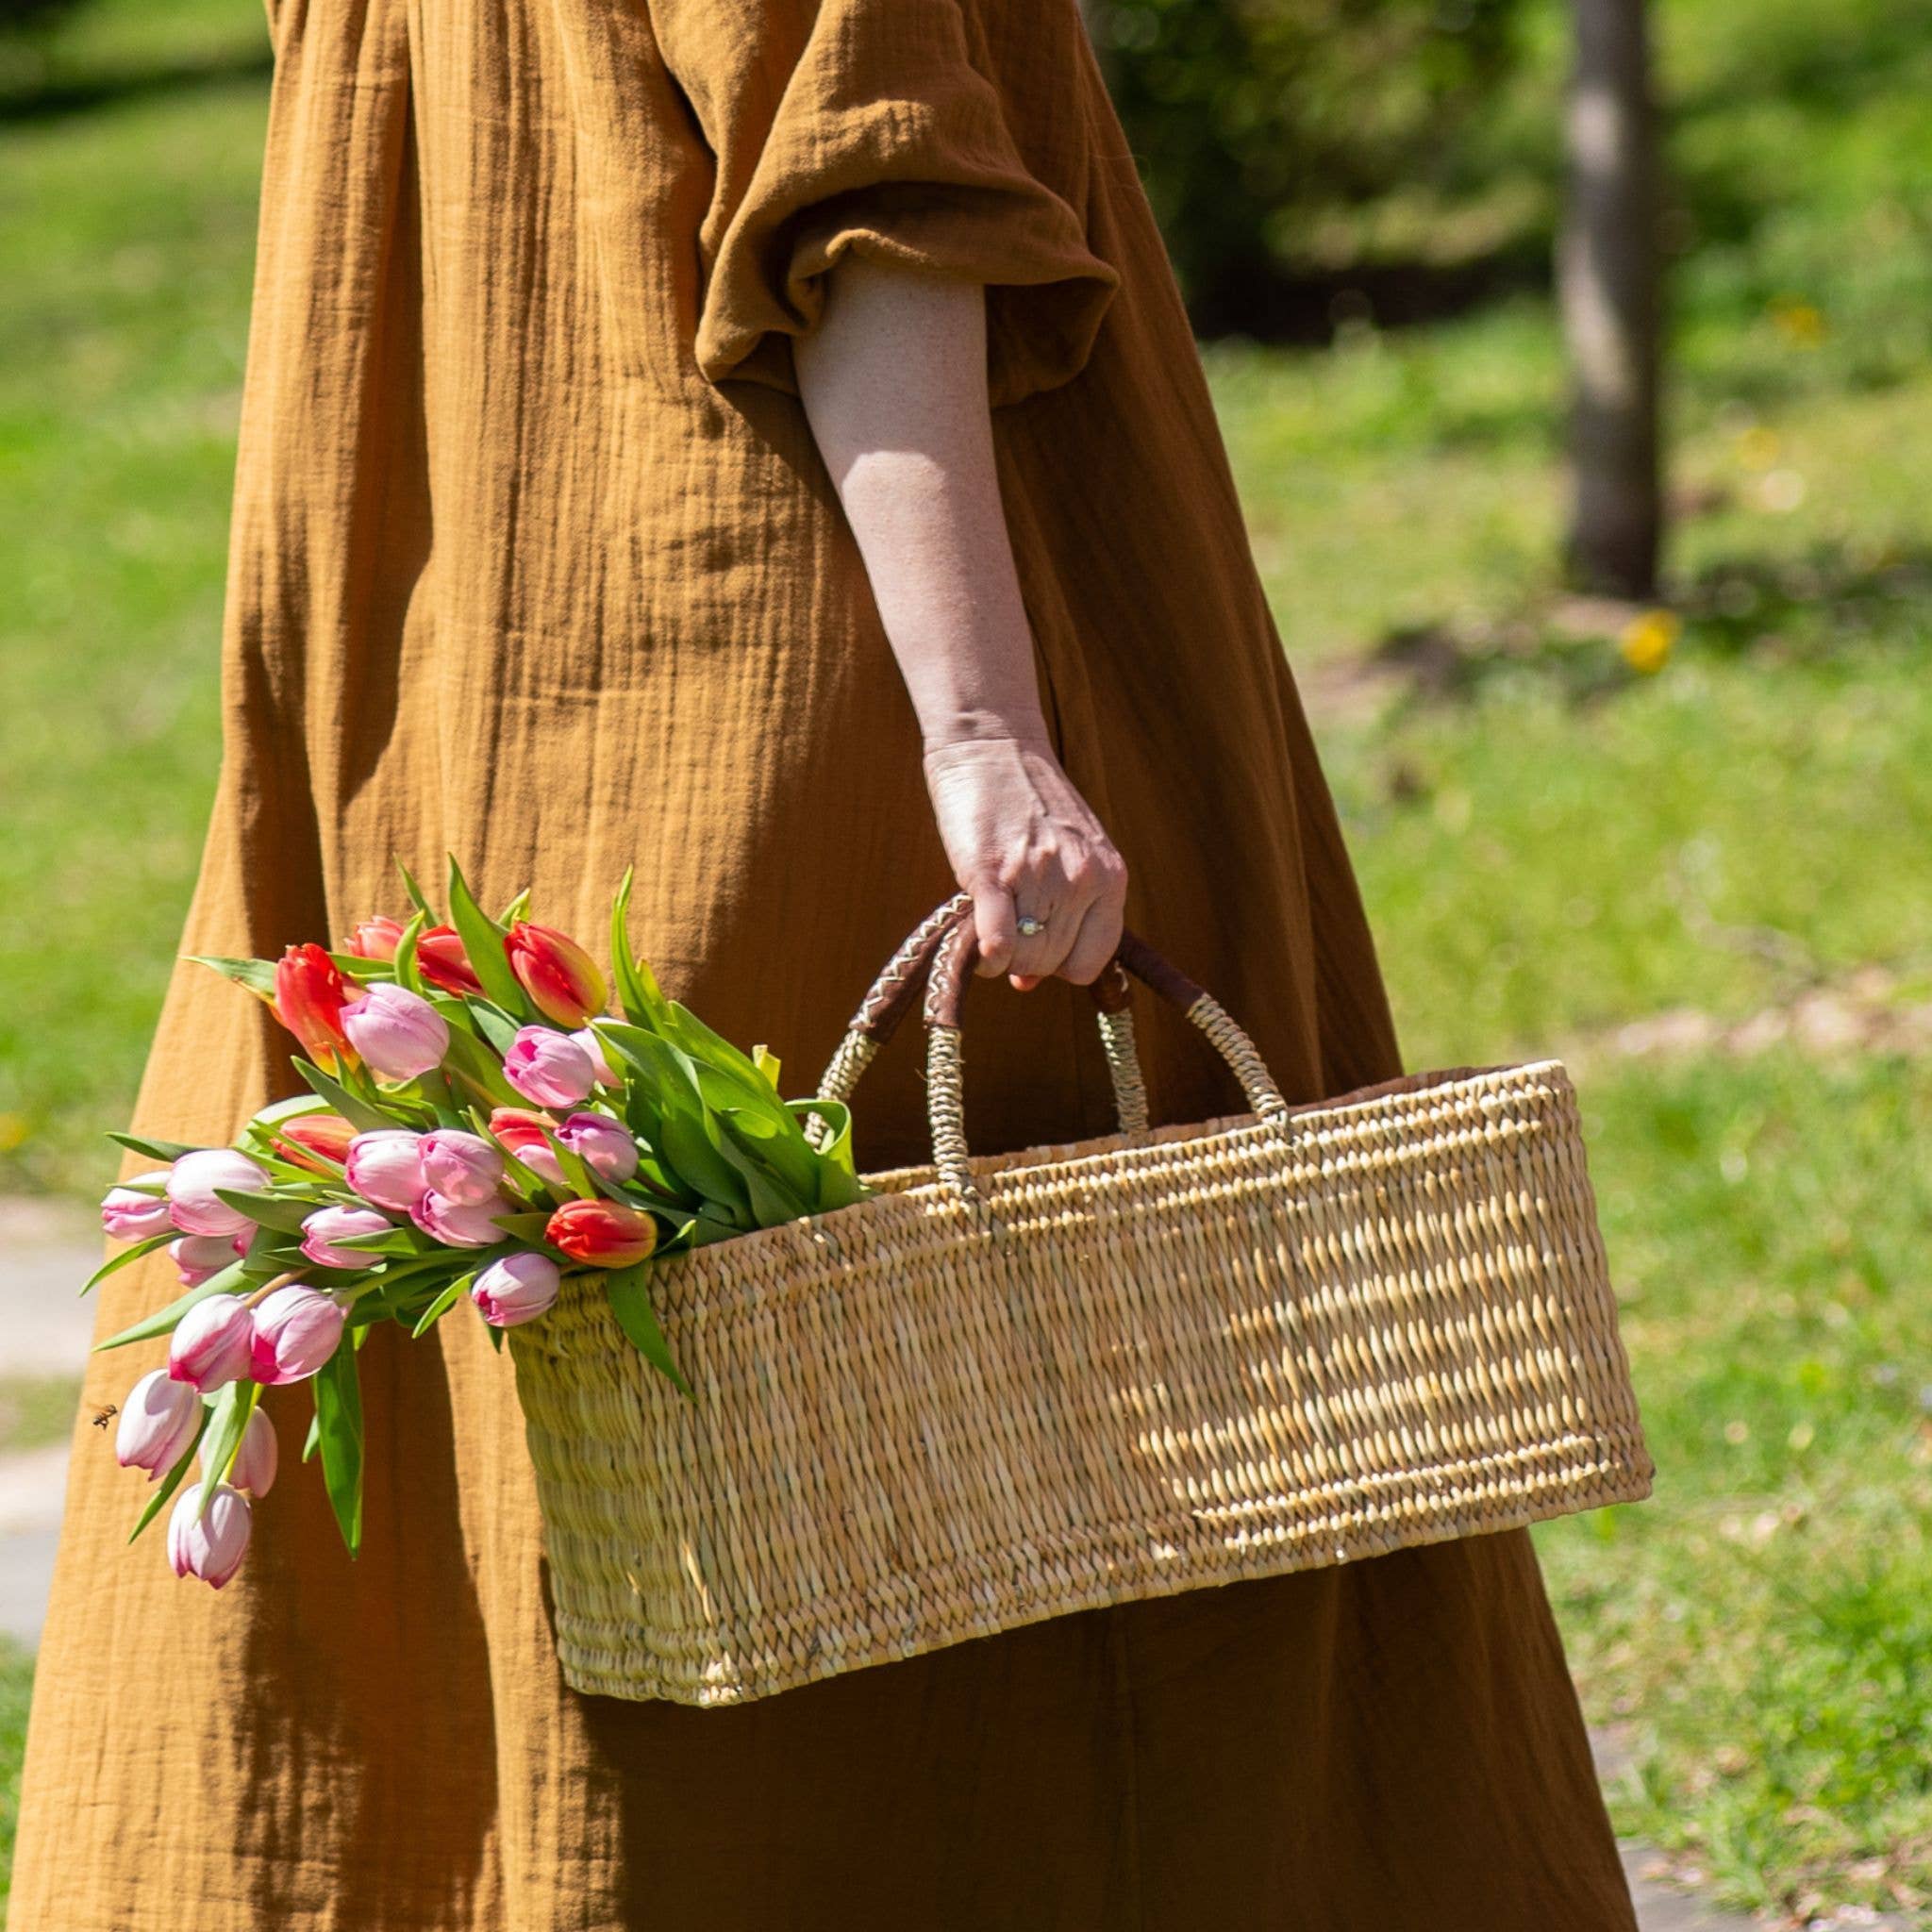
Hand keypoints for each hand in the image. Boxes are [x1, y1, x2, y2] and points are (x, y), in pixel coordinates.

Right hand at [922, 735, 1127, 987]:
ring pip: (1023, 960)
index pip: (1089, 961)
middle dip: (1025, 959)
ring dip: (1001, 956)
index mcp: (1110, 877)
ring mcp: (1040, 876)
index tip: (1038, 946)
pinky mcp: (993, 873)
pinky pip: (998, 943)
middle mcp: (1081, 879)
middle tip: (1007, 926)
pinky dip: (987, 955)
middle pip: (1051, 964)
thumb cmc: (1028, 805)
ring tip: (989, 922)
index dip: (1059, 965)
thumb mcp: (1068, 855)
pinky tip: (978, 942)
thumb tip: (1025, 984)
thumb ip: (1062, 915)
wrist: (993, 746)